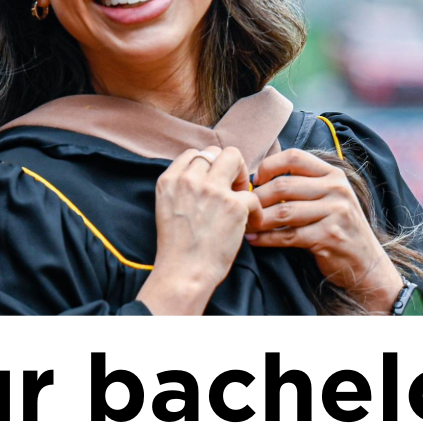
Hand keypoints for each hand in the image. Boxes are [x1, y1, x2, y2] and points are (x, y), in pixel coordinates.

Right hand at [139, 146, 255, 315]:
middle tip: (231, 189)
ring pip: (234, 158)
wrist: (184, 272)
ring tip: (241, 200)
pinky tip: (250, 223)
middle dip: (227, 166)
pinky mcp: (233, 205)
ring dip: (241, 177)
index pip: (193, 154)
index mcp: (169, 181)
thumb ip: (182, 188)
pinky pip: (252, 194)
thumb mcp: (167, 208)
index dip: (208, 166)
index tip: (213, 183)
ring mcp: (211, 190)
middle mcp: (189, 180)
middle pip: (215, 151)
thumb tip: (207, 177)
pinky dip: (255, 210)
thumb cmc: (177, 247)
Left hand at [246, 149, 404, 313]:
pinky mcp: (329, 236)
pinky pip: (288, 235)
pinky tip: (254, 240)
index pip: (294, 157)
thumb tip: (259, 177)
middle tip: (245, 207)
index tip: (256, 181)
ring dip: (259, 219)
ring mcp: (336, 212)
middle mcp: (337, 189)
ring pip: (283, 212)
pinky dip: (266, 238)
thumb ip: (304, 183)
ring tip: (245, 224)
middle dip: (258, 198)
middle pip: (283, 185)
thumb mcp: (330, 196)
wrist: (366, 262)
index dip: (269, 166)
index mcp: (333, 174)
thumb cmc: (338, 227)